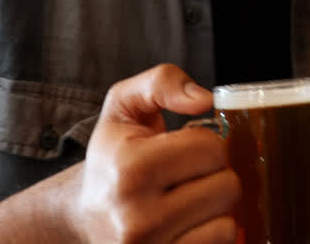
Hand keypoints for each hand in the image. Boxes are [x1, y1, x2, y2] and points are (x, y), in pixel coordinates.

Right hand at [69, 64, 240, 243]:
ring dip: (216, 206)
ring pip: (228, 222)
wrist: (82, 216)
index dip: (208, 141)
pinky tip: (191, 222)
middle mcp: (137, 217)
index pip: (211, 148)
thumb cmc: (112, 156)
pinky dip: (213, 231)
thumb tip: (205, 100)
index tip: (187, 146)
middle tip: (191, 173)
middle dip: (216, 173)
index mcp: (129, 169)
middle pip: (227, 186)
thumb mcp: (123, 104)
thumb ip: (162, 82)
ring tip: (190, 198)